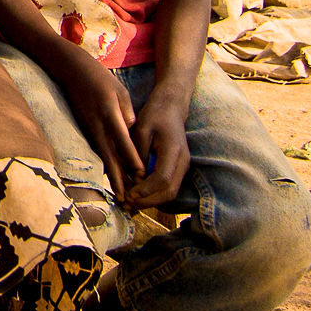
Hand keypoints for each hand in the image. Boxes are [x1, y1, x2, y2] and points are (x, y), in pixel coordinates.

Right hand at [59, 65, 147, 206]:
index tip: (140, 175)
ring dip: (111, 176)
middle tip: (126, 199)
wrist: (71, 70)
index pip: (122, 139)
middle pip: (109, 155)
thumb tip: (133, 134)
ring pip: (102, 156)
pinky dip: (106, 165)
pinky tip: (112, 177)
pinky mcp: (85, 130)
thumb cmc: (100, 78)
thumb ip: (127, 114)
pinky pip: (98, 150)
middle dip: (118, 178)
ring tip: (120, 195)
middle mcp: (97, 124)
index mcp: (108, 112)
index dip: (131, 158)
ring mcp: (88, 128)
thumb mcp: (120, 91)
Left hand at [125, 89, 191, 208]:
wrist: (172, 107)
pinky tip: (138, 194)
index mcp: (173, 150)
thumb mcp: (141, 130)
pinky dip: (154, 194)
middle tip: (127, 204)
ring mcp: (183, 166)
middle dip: (148, 201)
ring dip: (150, 201)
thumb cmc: (155, 114)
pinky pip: (168, 187)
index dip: (145, 190)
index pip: (162, 179)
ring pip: (170, 192)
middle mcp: (182, 161)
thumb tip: (135, 178)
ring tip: (130, 202)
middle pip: (169, 191)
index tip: (129, 194)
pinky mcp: (178, 168)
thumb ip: (138, 154)